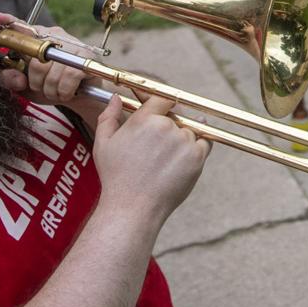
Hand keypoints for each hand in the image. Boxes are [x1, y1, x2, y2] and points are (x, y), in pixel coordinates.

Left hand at [0, 12, 93, 104]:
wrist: (84, 94)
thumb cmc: (53, 85)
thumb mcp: (27, 86)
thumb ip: (12, 80)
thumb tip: (14, 76)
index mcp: (39, 38)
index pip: (23, 27)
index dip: (10, 22)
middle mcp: (56, 37)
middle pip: (35, 61)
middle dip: (36, 82)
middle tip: (42, 87)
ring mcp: (72, 46)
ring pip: (50, 74)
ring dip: (51, 90)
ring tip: (56, 90)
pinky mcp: (85, 58)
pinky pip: (66, 80)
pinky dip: (64, 92)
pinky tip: (67, 91)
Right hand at [93, 95, 210, 226]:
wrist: (133, 208)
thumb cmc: (116, 178)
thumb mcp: (103, 143)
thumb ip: (109, 116)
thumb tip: (116, 99)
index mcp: (144, 119)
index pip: (162, 98)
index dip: (162, 105)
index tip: (161, 112)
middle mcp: (166, 126)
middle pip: (176, 116)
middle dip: (170, 126)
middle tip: (159, 146)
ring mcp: (184, 141)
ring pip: (190, 130)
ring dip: (182, 139)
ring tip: (166, 160)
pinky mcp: (197, 157)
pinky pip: (204, 143)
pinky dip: (197, 148)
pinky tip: (183, 158)